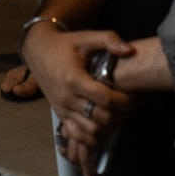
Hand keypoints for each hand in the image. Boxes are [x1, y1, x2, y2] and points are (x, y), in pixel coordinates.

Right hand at [23, 23, 137, 174]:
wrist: (39, 51)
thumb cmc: (65, 44)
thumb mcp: (86, 37)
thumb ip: (109, 40)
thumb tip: (131, 50)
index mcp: (74, 79)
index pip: (104, 99)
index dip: (124, 101)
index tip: (136, 96)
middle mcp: (67, 98)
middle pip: (100, 118)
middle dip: (120, 114)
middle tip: (132, 106)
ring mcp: (63, 109)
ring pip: (91, 131)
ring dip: (108, 127)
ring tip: (119, 115)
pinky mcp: (60, 115)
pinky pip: (77, 136)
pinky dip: (92, 137)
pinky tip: (103, 126)